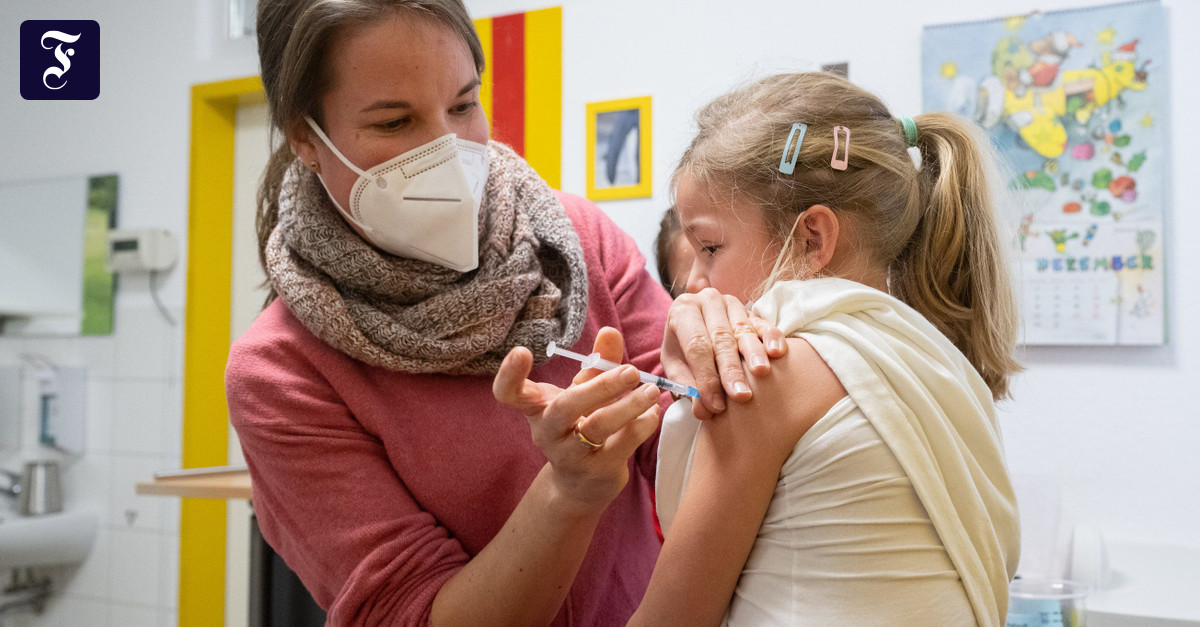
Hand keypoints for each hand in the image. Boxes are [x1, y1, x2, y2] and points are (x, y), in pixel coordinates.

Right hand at [493, 327, 659, 513]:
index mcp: (537, 408)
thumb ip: (597, 362)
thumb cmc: (580, 425)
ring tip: (651, 390)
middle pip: (566, 407)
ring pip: (598, 427)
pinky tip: (652, 413)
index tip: (521, 351)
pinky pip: (622, 444)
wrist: (582, 482)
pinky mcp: (596, 471)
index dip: (509, 375)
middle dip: (601, 386)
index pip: (510, 394)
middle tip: (631, 371)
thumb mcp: (584, 392)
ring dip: (628, 406)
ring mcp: (570, 455)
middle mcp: (547, 432)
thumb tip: (609, 331)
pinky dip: (642, 425)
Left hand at [661, 288, 787, 419]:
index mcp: (683, 311)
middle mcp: (708, 301)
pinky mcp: (753, 312)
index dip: (706, 377)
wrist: (696, 328)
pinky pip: (764, 324)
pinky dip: (772, 337)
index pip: (696, 346)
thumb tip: (703, 410)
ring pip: (744, 331)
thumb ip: (688, 386)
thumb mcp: (676, 365)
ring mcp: (732, 304)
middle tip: (741, 396)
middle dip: (731, 369)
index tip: (716, 405)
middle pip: (721, 339)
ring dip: (754, 353)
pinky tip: (776, 353)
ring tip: (760, 373)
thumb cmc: (683, 350)